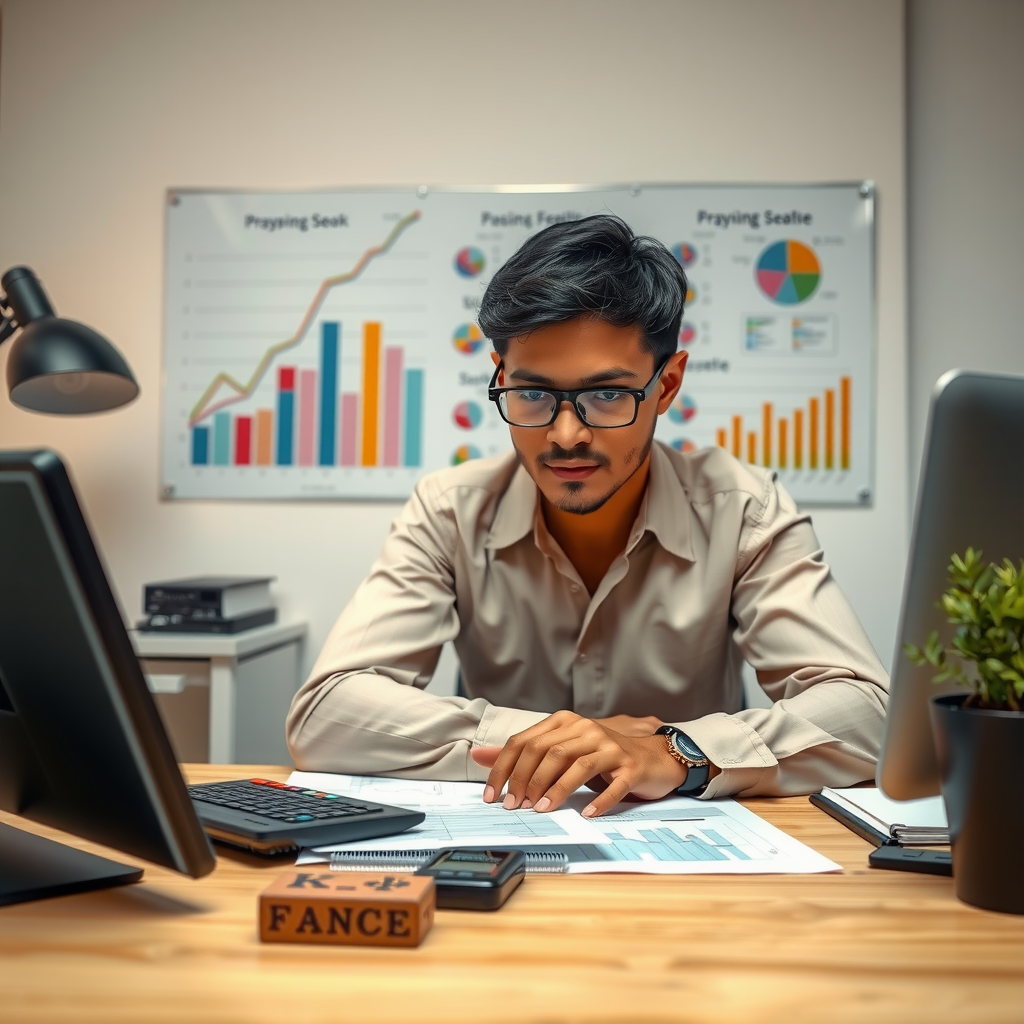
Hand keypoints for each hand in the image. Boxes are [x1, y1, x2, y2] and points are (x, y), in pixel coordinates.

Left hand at [470, 710, 686, 817]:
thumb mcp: (561, 749)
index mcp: (565, 722)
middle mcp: (587, 729)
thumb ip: (523, 753)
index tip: (492, 795)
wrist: (652, 756)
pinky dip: (599, 800)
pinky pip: (614, 785)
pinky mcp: (631, 767)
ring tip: (542, 810)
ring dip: (557, 790)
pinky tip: (587, 814)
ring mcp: (611, 747)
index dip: (504, 769)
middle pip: (549, 752)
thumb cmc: (600, 756)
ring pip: (578, 765)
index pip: (525, 742)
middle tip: (516, 806)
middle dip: (527, 780)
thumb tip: (479, 756)